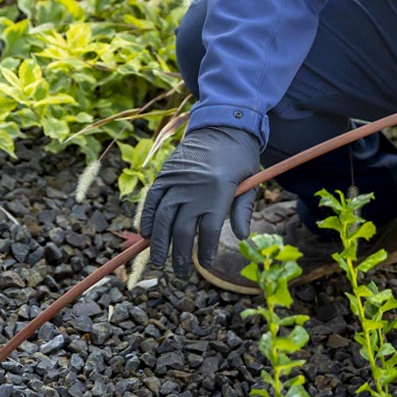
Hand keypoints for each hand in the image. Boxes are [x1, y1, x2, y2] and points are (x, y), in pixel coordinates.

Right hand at [140, 126, 260, 277]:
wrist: (224, 124)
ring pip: (162, 218)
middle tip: (179, 272)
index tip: (204, 264)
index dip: (204, 251)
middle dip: (179, 255)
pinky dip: (146, 217)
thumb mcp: (251, 182)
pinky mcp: (166, 173)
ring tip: (159, 261)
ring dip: (158, 242)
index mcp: (218, 192)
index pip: (207, 231)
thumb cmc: (241, 156)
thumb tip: (242, 237)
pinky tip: (146, 233)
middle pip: (181, 230)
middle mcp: (195, 188)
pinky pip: (152, 199)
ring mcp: (177, 180)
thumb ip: (243, 210)